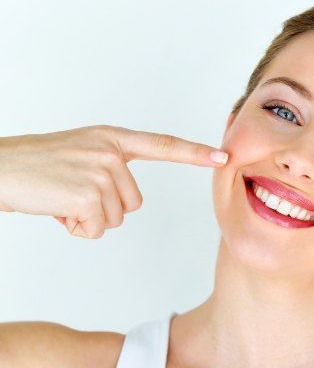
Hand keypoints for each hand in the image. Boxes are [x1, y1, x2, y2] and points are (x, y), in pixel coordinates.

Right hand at [0, 125, 228, 237]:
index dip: (193, 152)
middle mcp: (111, 152)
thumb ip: (111, 168)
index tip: (222, 156)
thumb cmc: (37, 167)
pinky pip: (97, 229)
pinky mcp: (88, 194)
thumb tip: (127, 201)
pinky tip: (57, 209)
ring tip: (61, 198)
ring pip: (117, 218)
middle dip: (104, 208)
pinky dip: (76, 228)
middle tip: (71, 193)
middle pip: (134, 203)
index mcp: (111, 139)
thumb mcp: (80, 154)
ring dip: (89, 218)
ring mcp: (101, 171)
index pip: (162, 145)